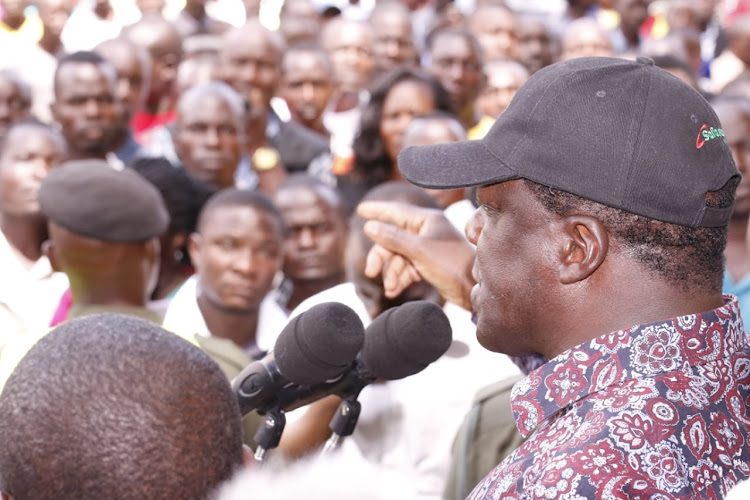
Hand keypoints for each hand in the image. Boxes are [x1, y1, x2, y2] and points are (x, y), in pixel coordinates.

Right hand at [357, 201, 475, 309]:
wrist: (473, 289)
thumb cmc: (451, 264)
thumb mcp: (418, 251)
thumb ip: (392, 238)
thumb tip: (369, 226)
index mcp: (426, 220)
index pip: (396, 211)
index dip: (377, 210)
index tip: (360, 210)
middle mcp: (425, 231)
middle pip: (392, 239)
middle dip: (381, 257)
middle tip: (371, 272)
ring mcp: (426, 248)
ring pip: (397, 256)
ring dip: (391, 272)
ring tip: (390, 288)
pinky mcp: (427, 265)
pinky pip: (405, 268)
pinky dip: (399, 279)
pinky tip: (394, 291)